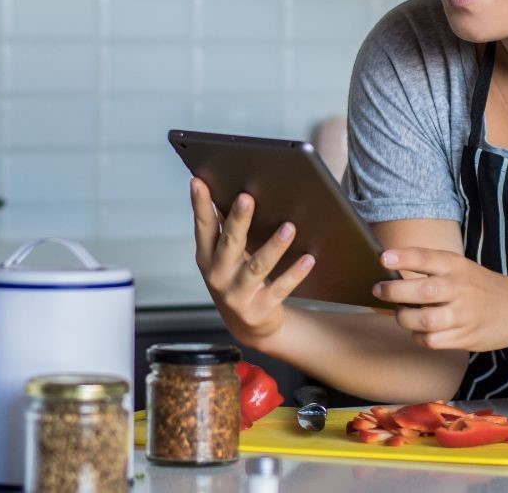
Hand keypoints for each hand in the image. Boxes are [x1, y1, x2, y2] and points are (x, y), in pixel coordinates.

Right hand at [190, 178, 314, 344]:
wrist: (249, 326)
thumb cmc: (236, 280)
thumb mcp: (223, 258)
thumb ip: (224, 230)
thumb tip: (232, 191)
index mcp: (207, 258)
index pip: (203, 227)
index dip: (199, 205)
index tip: (199, 182)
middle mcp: (218, 276)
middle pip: (229, 244)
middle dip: (238, 220)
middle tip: (246, 197)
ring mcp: (239, 294)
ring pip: (258, 267)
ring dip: (274, 246)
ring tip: (289, 227)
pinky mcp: (261, 308)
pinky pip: (281, 288)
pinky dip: (295, 273)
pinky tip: (308, 259)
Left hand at [371, 248, 507, 352]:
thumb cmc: (478, 287)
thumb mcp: (461, 269)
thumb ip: (429, 271)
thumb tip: (386, 277)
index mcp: (457, 266)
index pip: (427, 258)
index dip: (403, 257)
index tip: (383, 257)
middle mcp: (460, 288)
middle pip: (421, 291)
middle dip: (393, 292)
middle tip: (379, 290)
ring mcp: (463, 315)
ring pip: (423, 320)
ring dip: (404, 318)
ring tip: (403, 313)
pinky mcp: (465, 337)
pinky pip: (431, 341)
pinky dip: (419, 337)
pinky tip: (419, 330)